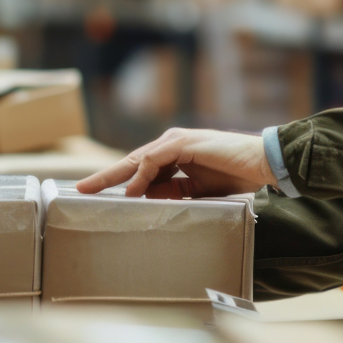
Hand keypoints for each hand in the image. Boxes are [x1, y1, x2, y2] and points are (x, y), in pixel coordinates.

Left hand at [76, 128, 277, 198]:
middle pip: (131, 163)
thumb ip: (174, 193)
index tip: (95, 194)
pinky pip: (154, 161)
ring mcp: (176, 141)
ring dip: (116, 178)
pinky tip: (133, 191)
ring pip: (137, 160)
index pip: (139, 170)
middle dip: (105, 177)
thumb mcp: (198, 190)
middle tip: (81, 189)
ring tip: (96, 192)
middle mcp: (171, 144)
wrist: (261, 163)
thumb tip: (149, 201)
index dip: (117, 181)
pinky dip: (141, 176)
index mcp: (175, 155)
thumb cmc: (235, 175)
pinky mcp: (183, 143)